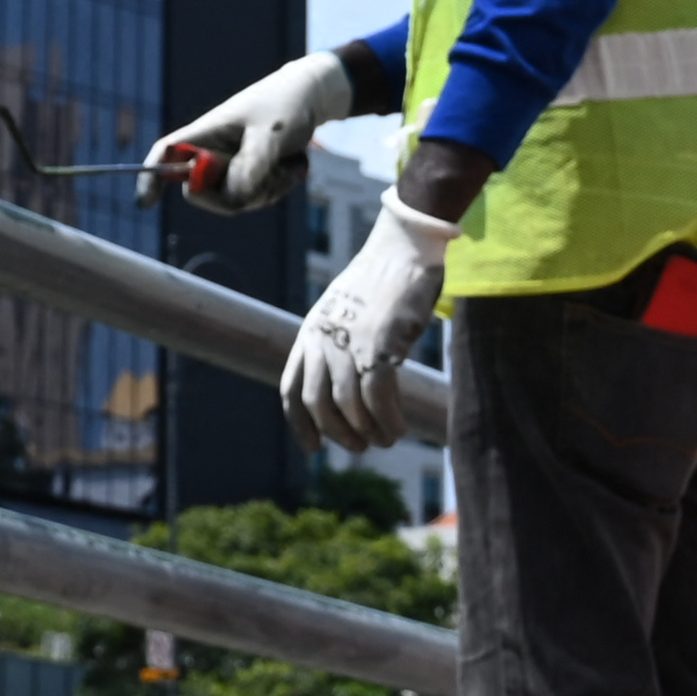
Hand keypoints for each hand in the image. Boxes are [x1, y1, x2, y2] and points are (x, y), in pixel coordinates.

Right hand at [158, 47, 360, 210]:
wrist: (312, 97)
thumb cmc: (285, 105)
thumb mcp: (271, 134)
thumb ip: (251, 167)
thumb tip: (234, 199)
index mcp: (206, 133)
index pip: (167, 154)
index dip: (151, 176)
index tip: (146, 202)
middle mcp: (213, 152)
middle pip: (205, 192)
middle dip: (239, 191)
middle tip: (270, 170)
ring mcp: (231, 166)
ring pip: (236, 200)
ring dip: (266, 188)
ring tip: (285, 162)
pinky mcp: (249, 175)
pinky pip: (254, 198)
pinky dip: (276, 188)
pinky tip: (290, 167)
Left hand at [282, 198, 453, 447]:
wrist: (404, 248)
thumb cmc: (382, 282)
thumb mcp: (346, 312)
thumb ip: (339, 343)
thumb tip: (349, 385)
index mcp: (311, 332)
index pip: (291, 388)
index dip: (300, 423)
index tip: (314, 447)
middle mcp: (324, 338)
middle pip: (317, 402)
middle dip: (337, 432)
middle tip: (359, 446)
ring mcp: (350, 340)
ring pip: (348, 404)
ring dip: (367, 430)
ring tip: (385, 439)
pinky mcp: (380, 342)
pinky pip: (378, 395)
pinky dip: (387, 420)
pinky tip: (398, 428)